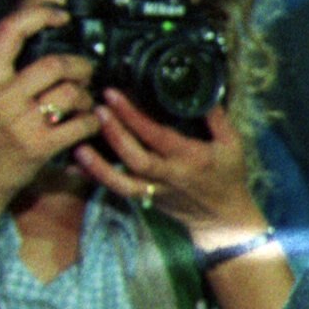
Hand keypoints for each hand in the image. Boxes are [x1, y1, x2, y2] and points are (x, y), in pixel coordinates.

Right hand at [0, 4, 100, 213]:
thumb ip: (1, 75)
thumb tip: (36, 54)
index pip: (9, 32)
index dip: (38, 15)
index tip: (58, 16)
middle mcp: (2, 96)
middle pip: (54, 64)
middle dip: (79, 65)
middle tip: (85, 71)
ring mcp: (21, 122)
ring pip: (71, 93)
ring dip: (86, 95)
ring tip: (84, 102)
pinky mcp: (39, 146)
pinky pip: (79, 125)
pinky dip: (90, 122)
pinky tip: (87, 124)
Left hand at [74, 88, 269, 248]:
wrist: (222, 219)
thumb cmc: (229, 177)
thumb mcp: (233, 144)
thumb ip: (216, 117)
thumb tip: (199, 88)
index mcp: (191, 158)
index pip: (158, 136)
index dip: (134, 116)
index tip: (114, 95)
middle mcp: (170, 176)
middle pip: (135, 158)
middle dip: (113, 134)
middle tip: (96, 109)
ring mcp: (154, 190)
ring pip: (121, 181)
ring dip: (97, 164)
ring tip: (78, 144)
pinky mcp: (144, 198)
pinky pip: (116, 190)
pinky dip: (95, 178)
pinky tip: (75, 164)